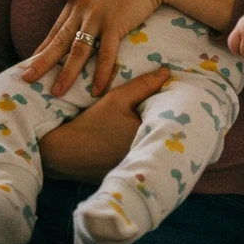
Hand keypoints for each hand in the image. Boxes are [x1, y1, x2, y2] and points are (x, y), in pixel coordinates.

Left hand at [22, 0, 165, 98]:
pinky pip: (105, 55)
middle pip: (58, 41)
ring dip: (66, 74)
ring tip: (57, 92)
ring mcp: (97, 17)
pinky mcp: (115, 24)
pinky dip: (100, 74)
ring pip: (77, 51)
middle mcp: (82, 9)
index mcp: (77, 1)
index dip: (42, 48)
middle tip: (27, 78)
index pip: (56, 29)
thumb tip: (85, 9)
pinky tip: (96, 90)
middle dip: (41, 62)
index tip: (31, 62)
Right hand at [38, 66, 170, 180]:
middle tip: (172, 103)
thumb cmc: (91, 124)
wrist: (64, 153)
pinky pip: (145, 153)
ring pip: (157, 143)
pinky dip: (146, 143)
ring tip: (159, 115)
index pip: (174, 119)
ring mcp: (140, 167)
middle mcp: (149, 156)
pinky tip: (141, 133)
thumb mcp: (117, 99)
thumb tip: (166, 71)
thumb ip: (143, 85)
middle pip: (168, 133)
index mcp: (149, 138)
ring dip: (158, 131)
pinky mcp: (130, 172)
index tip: (179, 95)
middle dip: (170, 119)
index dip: (177, 106)